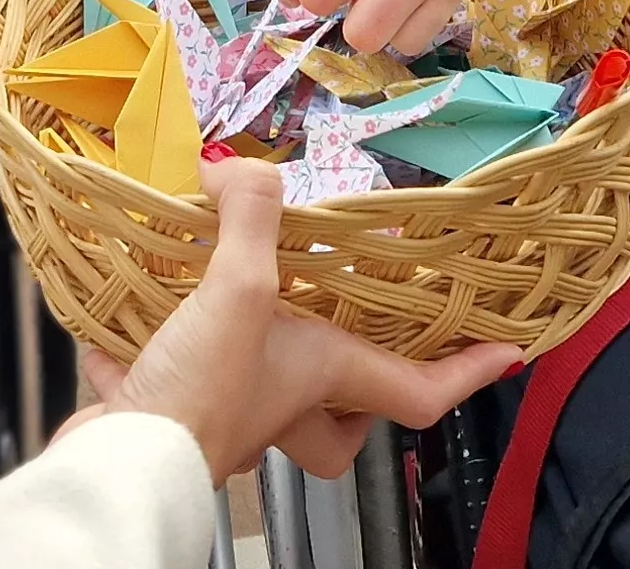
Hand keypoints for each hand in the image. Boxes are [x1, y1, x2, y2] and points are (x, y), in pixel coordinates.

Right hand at [63, 159, 521, 478]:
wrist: (121, 463)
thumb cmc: (202, 394)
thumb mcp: (240, 290)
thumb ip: (251, 219)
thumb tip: (239, 165)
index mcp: (324, 377)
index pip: (423, 389)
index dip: (470, 370)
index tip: (507, 352)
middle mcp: (288, 403)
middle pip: (349, 412)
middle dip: (362, 380)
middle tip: (360, 328)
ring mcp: (232, 413)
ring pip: (274, 397)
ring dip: (266, 351)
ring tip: (243, 295)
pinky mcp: (178, 411)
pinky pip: (185, 376)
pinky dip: (169, 344)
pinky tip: (142, 311)